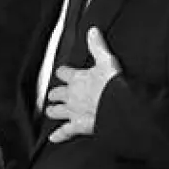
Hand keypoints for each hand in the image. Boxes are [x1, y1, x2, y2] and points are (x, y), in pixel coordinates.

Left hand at [46, 27, 120, 142]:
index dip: (63, 73)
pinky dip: (59, 135)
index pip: (64, 73)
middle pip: (58, 93)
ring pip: (57, 111)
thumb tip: (92, 30)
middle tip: (54, 94)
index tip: (62, 72)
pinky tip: (53, 138)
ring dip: (54, 110)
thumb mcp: (106, 60)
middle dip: (56, 93)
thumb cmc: (113, 84)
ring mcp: (73, 111)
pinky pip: (65, 131)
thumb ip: (97, 46)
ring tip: (50, 110)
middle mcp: (72, 95)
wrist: (118, 106)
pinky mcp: (78, 126)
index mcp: (77, 79)